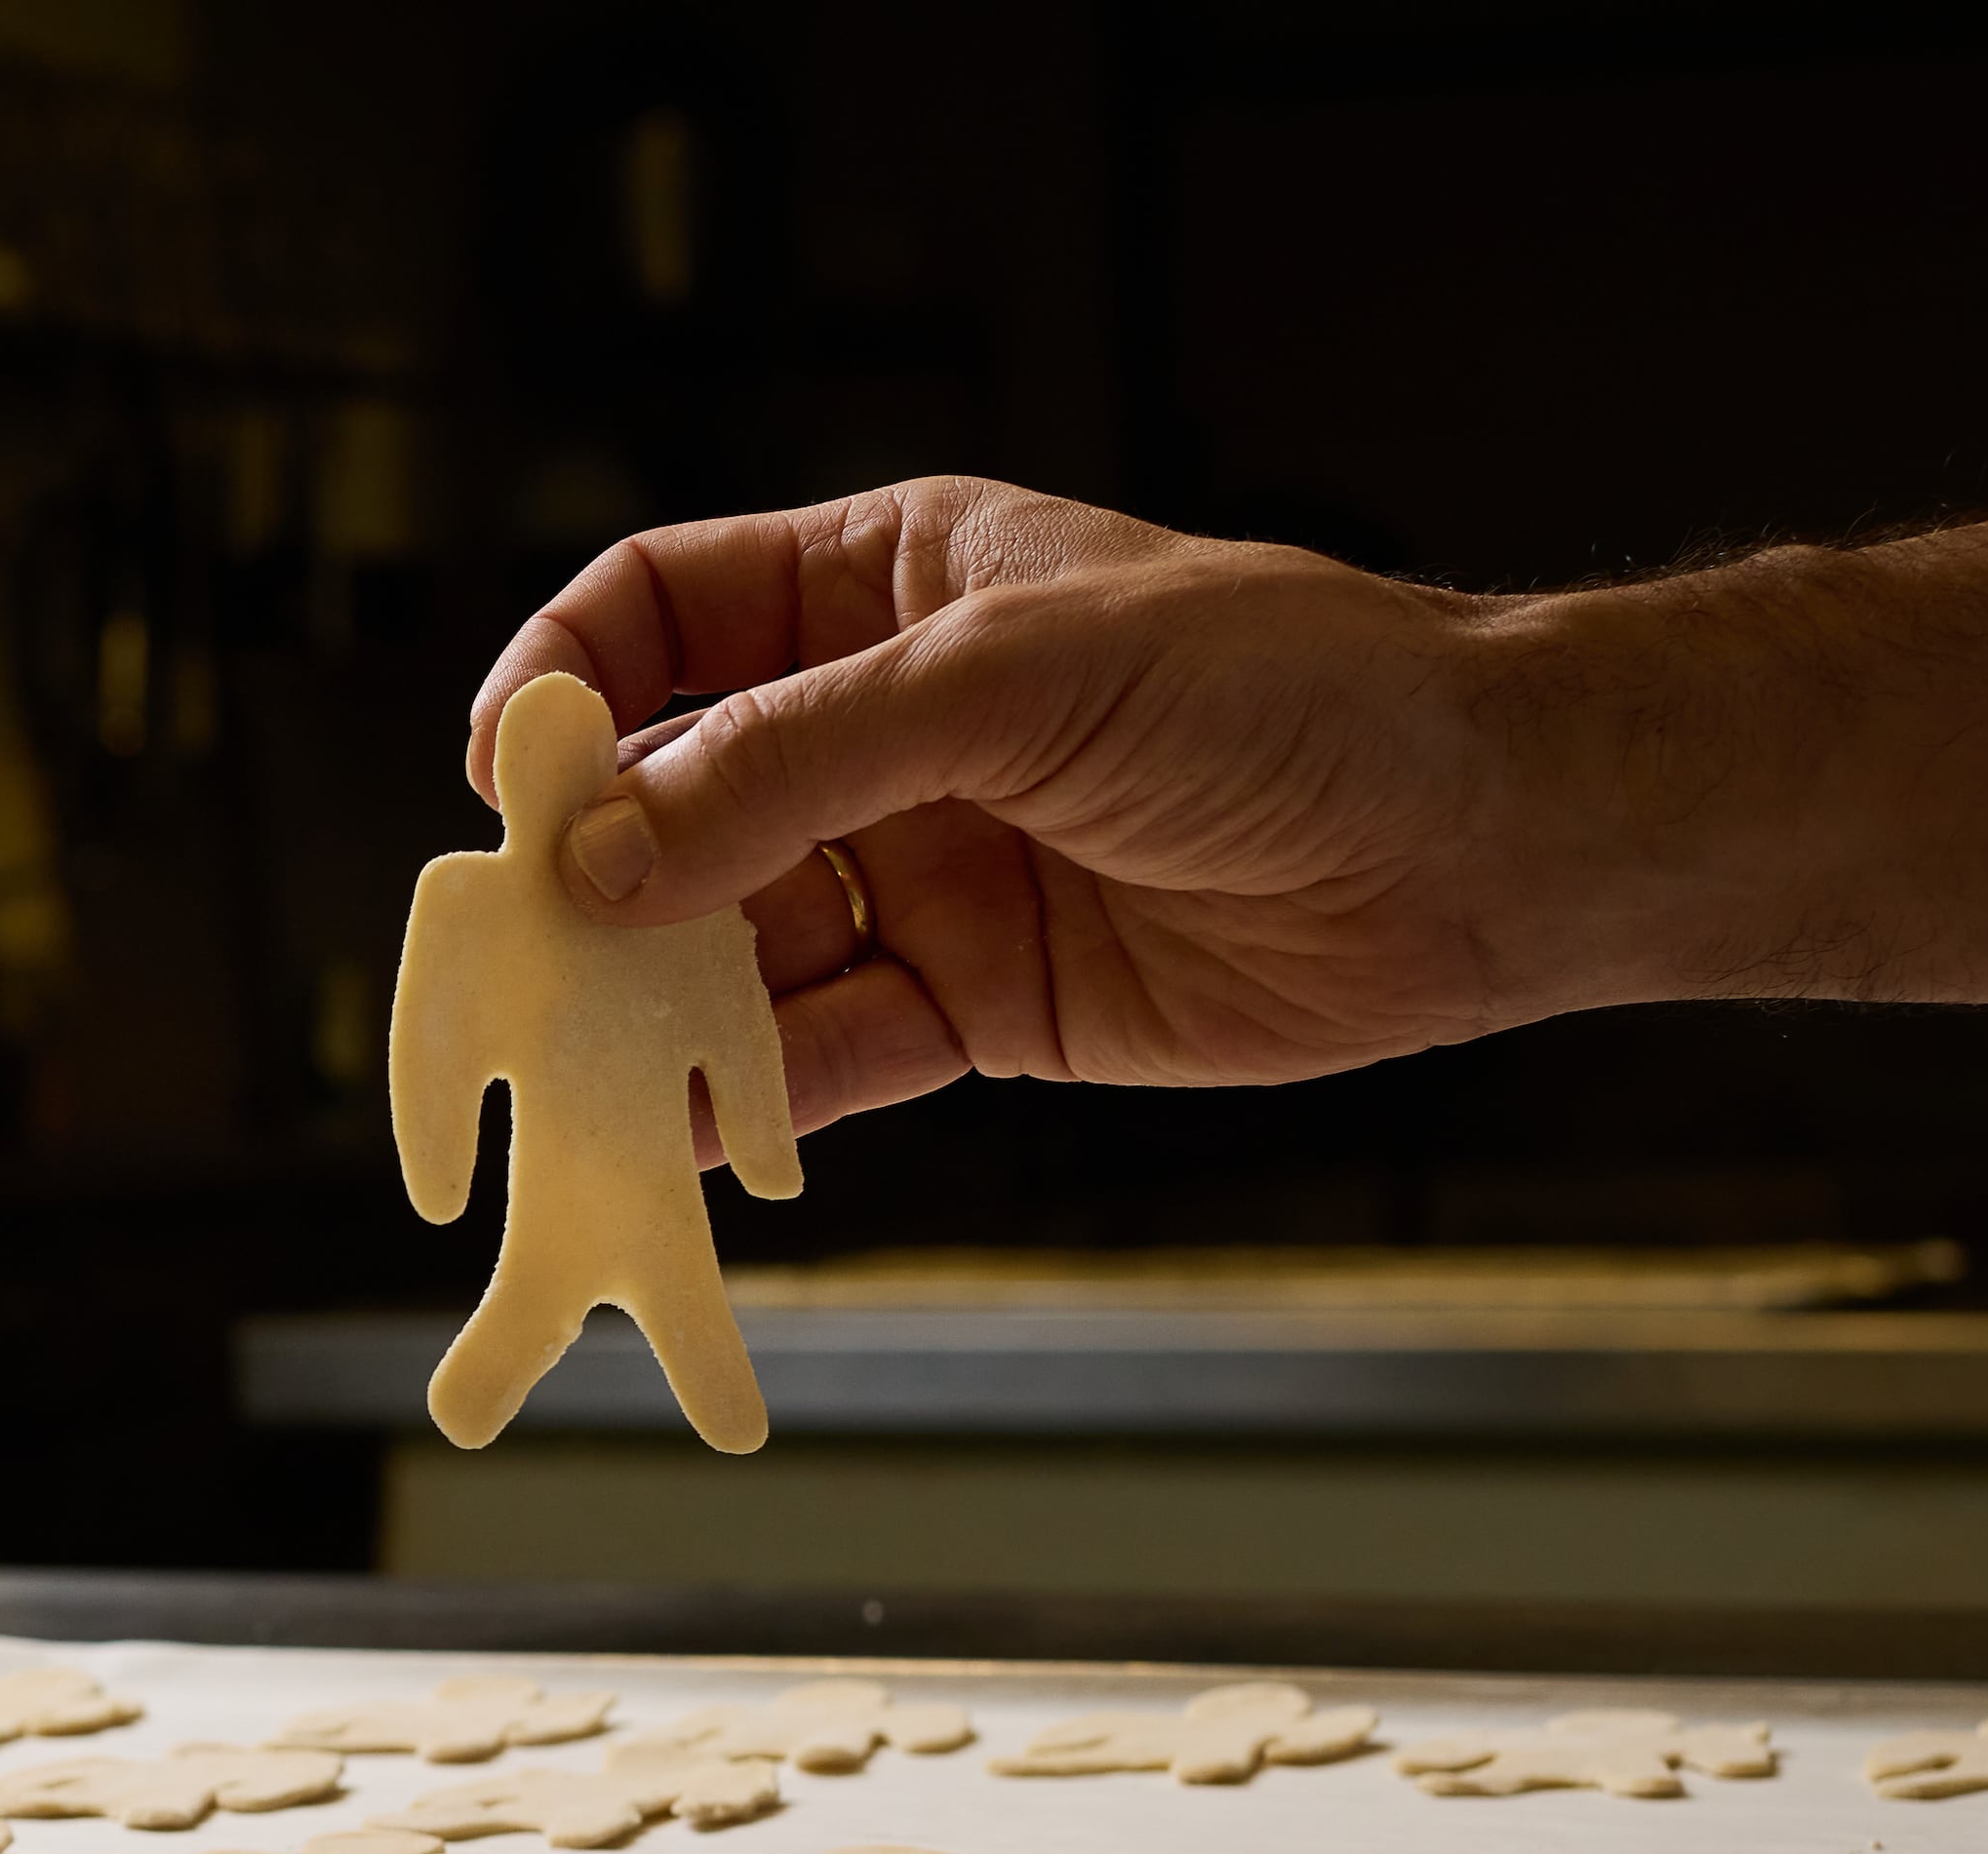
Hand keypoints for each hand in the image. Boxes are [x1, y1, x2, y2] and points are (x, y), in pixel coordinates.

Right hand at [465, 479, 1581, 1163]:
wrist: (1482, 842)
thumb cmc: (1282, 693)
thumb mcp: (1008, 678)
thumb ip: (792, 764)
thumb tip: (602, 858)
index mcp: (891, 585)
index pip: (670, 609)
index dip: (570, 682)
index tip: (506, 778)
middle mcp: (887, 730)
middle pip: (677, 796)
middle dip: (594, 876)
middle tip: (528, 956)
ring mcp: (925, 869)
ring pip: (735, 941)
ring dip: (660, 1003)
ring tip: (595, 1067)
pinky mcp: (976, 1002)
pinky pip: (825, 1053)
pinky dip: (755, 1100)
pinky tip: (697, 1134)